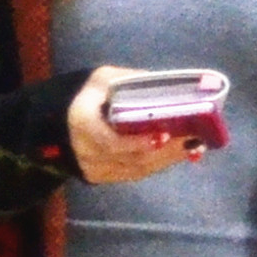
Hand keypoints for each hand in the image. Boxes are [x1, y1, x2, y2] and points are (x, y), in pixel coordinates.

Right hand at [67, 67, 201, 186]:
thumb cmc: (88, 97)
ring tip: (193, 146)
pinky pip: (134, 174)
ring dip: (167, 159)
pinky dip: (158, 165)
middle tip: (193, 139)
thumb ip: (131, 82)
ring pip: (137, 169)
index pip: (110, 141)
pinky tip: (177, 154)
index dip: (137, 142)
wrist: (63, 121)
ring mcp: (94, 168)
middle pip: (131, 158)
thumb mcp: (103, 80)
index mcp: (83, 123)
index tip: (164, 135)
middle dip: (165, 151)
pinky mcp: (102, 177)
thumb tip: (169, 87)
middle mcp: (86, 152)